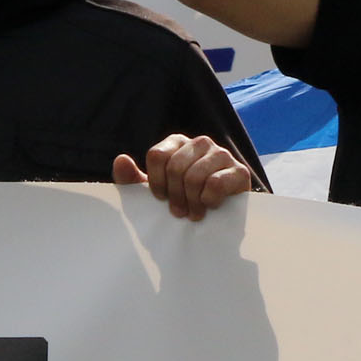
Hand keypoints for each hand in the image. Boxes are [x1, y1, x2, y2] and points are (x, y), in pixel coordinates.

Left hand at [112, 134, 254, 220]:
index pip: (157, 156)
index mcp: (178, 143)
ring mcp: (221, 154)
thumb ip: (133, 180)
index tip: (162, 199)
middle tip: (179, 212)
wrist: (221, 218)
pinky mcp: (239, 171)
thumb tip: (120, 159)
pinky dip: (209, 201)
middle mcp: (200, 142)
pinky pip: (215, 184)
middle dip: (175, 196)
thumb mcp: (156, 192)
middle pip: (175, 167)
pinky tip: (211, 206)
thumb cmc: (184, 201)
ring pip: (194, 176)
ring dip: (191, 202)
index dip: (156, 183)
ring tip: (194, 213)